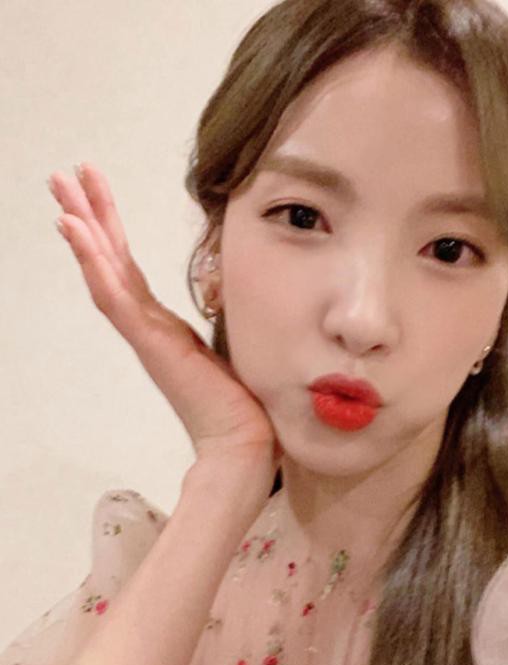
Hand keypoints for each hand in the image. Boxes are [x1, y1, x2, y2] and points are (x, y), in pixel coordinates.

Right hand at [47, 162, 283, 485]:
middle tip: (61, 176)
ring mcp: (145, 334)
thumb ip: (214, 325)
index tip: (93, 195)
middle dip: (87, 215)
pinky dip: (94, 262)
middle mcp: (148, 325)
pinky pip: (115, 296)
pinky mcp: (150, 343)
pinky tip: (76, 231)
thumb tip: (227, 298)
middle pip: (109, 260)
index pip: (129, 268)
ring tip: (60, 192)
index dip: (109, 231)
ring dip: (82, 229)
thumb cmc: (238, 402)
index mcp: (163, 325)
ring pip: (104, 272)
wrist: (243, 440)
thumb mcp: (225, 348)